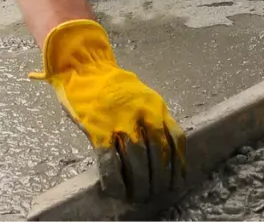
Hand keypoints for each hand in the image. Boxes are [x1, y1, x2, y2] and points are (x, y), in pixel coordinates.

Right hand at [30, 19, 186, 201]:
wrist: (85, 68)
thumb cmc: (114, 85)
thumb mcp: (143, 96)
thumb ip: (154, 118)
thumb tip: (165, 151)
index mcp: (155, 105)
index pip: (175, 138)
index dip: (178, 163)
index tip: (178, 180)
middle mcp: (142, 113)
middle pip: (158, 151)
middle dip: (160, 177)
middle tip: (158, 193)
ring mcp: (119, 121)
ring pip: (137, 158)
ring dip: (141, 181)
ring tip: (141, 196)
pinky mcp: (98, 129)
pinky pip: (109, 160)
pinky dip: (115, 179)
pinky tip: (119, 191)